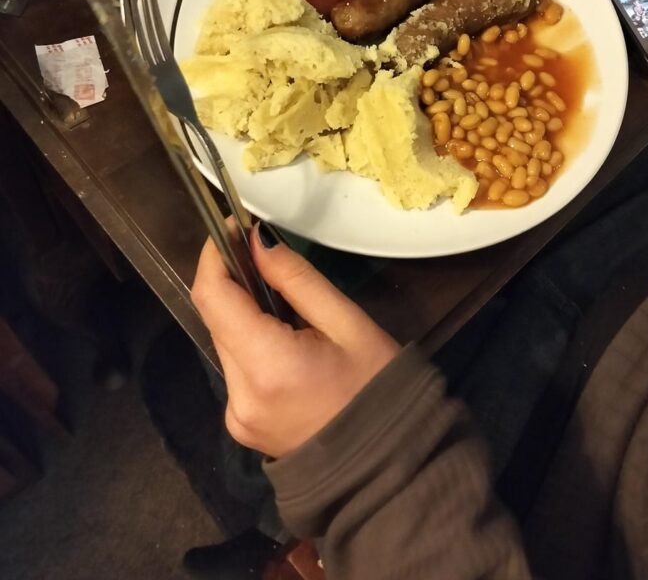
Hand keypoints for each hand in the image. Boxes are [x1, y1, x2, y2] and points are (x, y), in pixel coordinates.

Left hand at [191, 226, 399, 457]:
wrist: (387, 467)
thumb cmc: (377, 388)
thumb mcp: (347, 323)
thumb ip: (296, 278)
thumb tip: (256, 239)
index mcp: (266, 366)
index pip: (212, 297)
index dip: (214, 257)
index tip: (232, 228)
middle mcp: (238, 394)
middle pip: (217, 319)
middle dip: (235, 282)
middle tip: (266, 255)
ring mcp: (236, 415)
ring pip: (225, 342)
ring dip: (244, 314)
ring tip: (287, 303)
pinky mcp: (241, 425)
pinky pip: (237, 369)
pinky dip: (253, 344)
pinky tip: (287, 341)